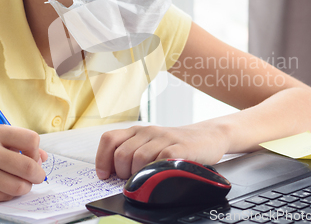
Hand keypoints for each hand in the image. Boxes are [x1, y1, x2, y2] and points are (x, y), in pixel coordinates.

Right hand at [0, 125, 47, 201]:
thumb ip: (17, 144)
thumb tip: (43, 157)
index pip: (31, 140)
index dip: (36, 151)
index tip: (33, 157)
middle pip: (28, 166)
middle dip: (38, 174)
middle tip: (37, 176)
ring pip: (19, 186)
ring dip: (26, 187)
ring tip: (21, 183)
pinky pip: (4, 196)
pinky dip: (10, 194)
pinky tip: (5, 187)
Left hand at [95, 123, 229, 179]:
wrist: (208, 136)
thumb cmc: (177, 144)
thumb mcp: (152, 144)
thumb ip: (132, 152)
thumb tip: (110, 173)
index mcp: (138, 131)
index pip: (109, 139)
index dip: (102, 159)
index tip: (104, 175)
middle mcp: (149, 132)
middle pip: (122, 153)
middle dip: (122, 172)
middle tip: (132, 179)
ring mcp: (164, 138)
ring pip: (139, 158)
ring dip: (139, 174)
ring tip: (148, 177)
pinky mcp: (179, 148)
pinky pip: (160, 161)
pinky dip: (156, 172)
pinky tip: (161, 173)